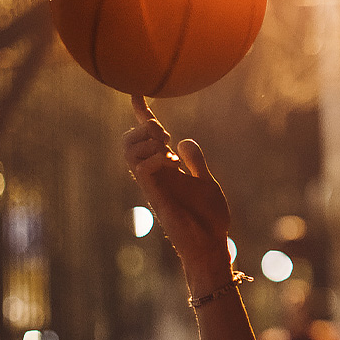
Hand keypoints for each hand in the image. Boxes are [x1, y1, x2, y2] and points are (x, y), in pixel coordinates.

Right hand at [122, 95, 232, 291]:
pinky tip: (170, 162)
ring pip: (129, 151)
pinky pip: (141, 170)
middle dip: (144, 127)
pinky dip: (153, 158)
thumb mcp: (206, 182)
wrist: (211, 245)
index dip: (142, 115)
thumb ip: (195, 162)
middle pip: (129, 141)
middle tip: (166, 137)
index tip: (136, 95)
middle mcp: (155, 174)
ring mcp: (153, 184)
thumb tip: (182, 140)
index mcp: (167, 169)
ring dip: (146, 141)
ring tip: (167, 150)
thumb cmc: (209, 218)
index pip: (148, 138)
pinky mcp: (156, 196)